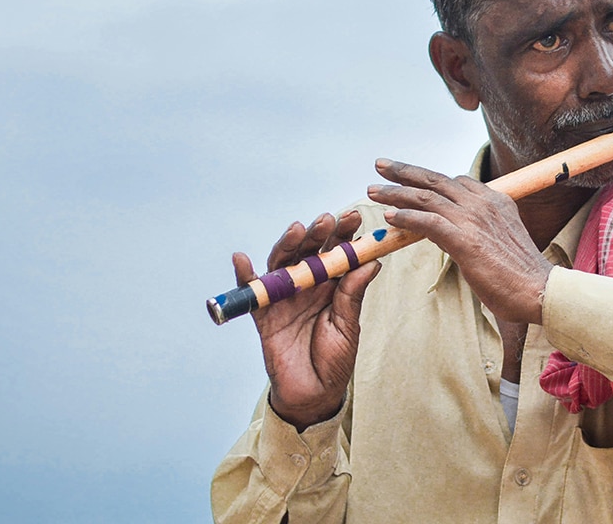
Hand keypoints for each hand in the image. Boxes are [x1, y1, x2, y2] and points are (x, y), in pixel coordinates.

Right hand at [232, 211, 380, 430]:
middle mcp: (307, 285)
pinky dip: (244, 276)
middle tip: (328, 220)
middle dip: (318, 233)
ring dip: (288, 244)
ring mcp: (284, 297)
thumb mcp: (348, 327)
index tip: (354, 218)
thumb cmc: (335, 360)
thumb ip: (353, 294)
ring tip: (297, 229)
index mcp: (332, 285)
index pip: (337, 252)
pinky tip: (241, 259)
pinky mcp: (263, 314)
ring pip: (282, 263)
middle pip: (309, 251)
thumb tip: (371, 261)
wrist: (313, 395)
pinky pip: (251, 292)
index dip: (344, 234)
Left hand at [367, 159, 551, 323]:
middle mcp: (483, 203)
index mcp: (495, 200)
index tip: (407, 175)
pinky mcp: (465, 240)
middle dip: (405, 171)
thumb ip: (480, 231)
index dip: (427, 178)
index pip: (455, 181)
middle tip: (381, 166)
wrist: (541, 291)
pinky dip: (406, 217)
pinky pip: (427, 222)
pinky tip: (389, 218)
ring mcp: (474, 220)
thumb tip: (458, 235)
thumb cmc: (522, 275)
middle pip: (436, 181)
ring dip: (396, 193)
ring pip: (426, 198)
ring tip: (373, 191)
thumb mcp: (501, 241)